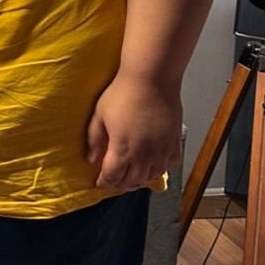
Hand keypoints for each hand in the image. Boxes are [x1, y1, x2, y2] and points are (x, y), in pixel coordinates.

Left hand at [86, 71, 180, 190]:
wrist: (151, 80)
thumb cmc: (123, 93)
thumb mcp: (100, 114)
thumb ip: (94, 139)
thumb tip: (91, 158)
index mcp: (123, 150)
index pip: (112, 176)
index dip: (104, 182)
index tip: (99, 184)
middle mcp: (144, 156)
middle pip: (132, 180)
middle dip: (121, 184)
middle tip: (115, 183)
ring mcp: (161, 151)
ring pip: (151, 176)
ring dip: (140, 180)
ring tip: (132, 179)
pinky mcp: (173, 143)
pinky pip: (168, 166)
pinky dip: (159, 171)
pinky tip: (153, 167)